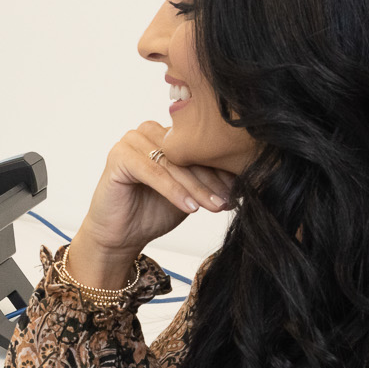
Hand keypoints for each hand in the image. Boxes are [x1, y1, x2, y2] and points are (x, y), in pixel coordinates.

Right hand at [64, 121, 236, 287]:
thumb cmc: (151, 213)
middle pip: (187, 154)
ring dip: (195, 187)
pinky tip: (189, 208)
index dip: (220, 171)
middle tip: (228, 201)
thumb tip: (249, 176)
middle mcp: (149, 131)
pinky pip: (153, 172)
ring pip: (173, 163)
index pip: (199, 148)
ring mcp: (131, 141)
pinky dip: (173, 191)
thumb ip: (209, 180)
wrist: (120, 236)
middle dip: (211, 180)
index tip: (239, 192)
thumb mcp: (190, 194)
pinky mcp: (119, 156)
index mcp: (167, 135)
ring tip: (213, 206)